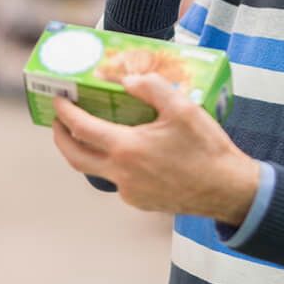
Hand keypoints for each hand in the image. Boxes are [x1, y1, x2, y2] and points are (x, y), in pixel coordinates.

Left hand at [51, 75, 259, 225]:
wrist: (226, 188)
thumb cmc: (206, 147)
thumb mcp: (183, 107)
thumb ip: (152, 88)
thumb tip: (127, 81)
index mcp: (127, 149)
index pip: (81, 128)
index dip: (65, 112)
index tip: (58, 98)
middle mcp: (121, 174)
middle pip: (75, 157)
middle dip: (60, 137)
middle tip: (57, 121)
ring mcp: (129, 192)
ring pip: (96, 170)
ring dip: (87, 151)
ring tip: (93, 132)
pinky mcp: (141, 202)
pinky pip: (118, 180)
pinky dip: (114, 163)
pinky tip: (131, 151)